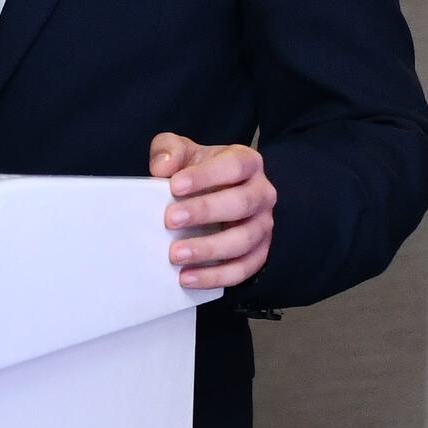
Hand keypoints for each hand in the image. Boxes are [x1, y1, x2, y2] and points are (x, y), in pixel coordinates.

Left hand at [150, 134, 274, 290]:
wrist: (209, 197)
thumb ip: (169, 150)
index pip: (234, 166)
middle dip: (205, 212)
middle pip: (242, 203)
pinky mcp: (259, 253)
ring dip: (209, 249)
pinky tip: (187, 278)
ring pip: (244, 240)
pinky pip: (243, 269)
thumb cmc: (197, 173)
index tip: (174, 186)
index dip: (206, 176)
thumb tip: (163, 166)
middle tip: (170, 220)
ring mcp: (264, 225)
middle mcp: (262, 193)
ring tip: (176, 254)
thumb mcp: (182, 152)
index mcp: (247, 162)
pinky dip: (216, 276)